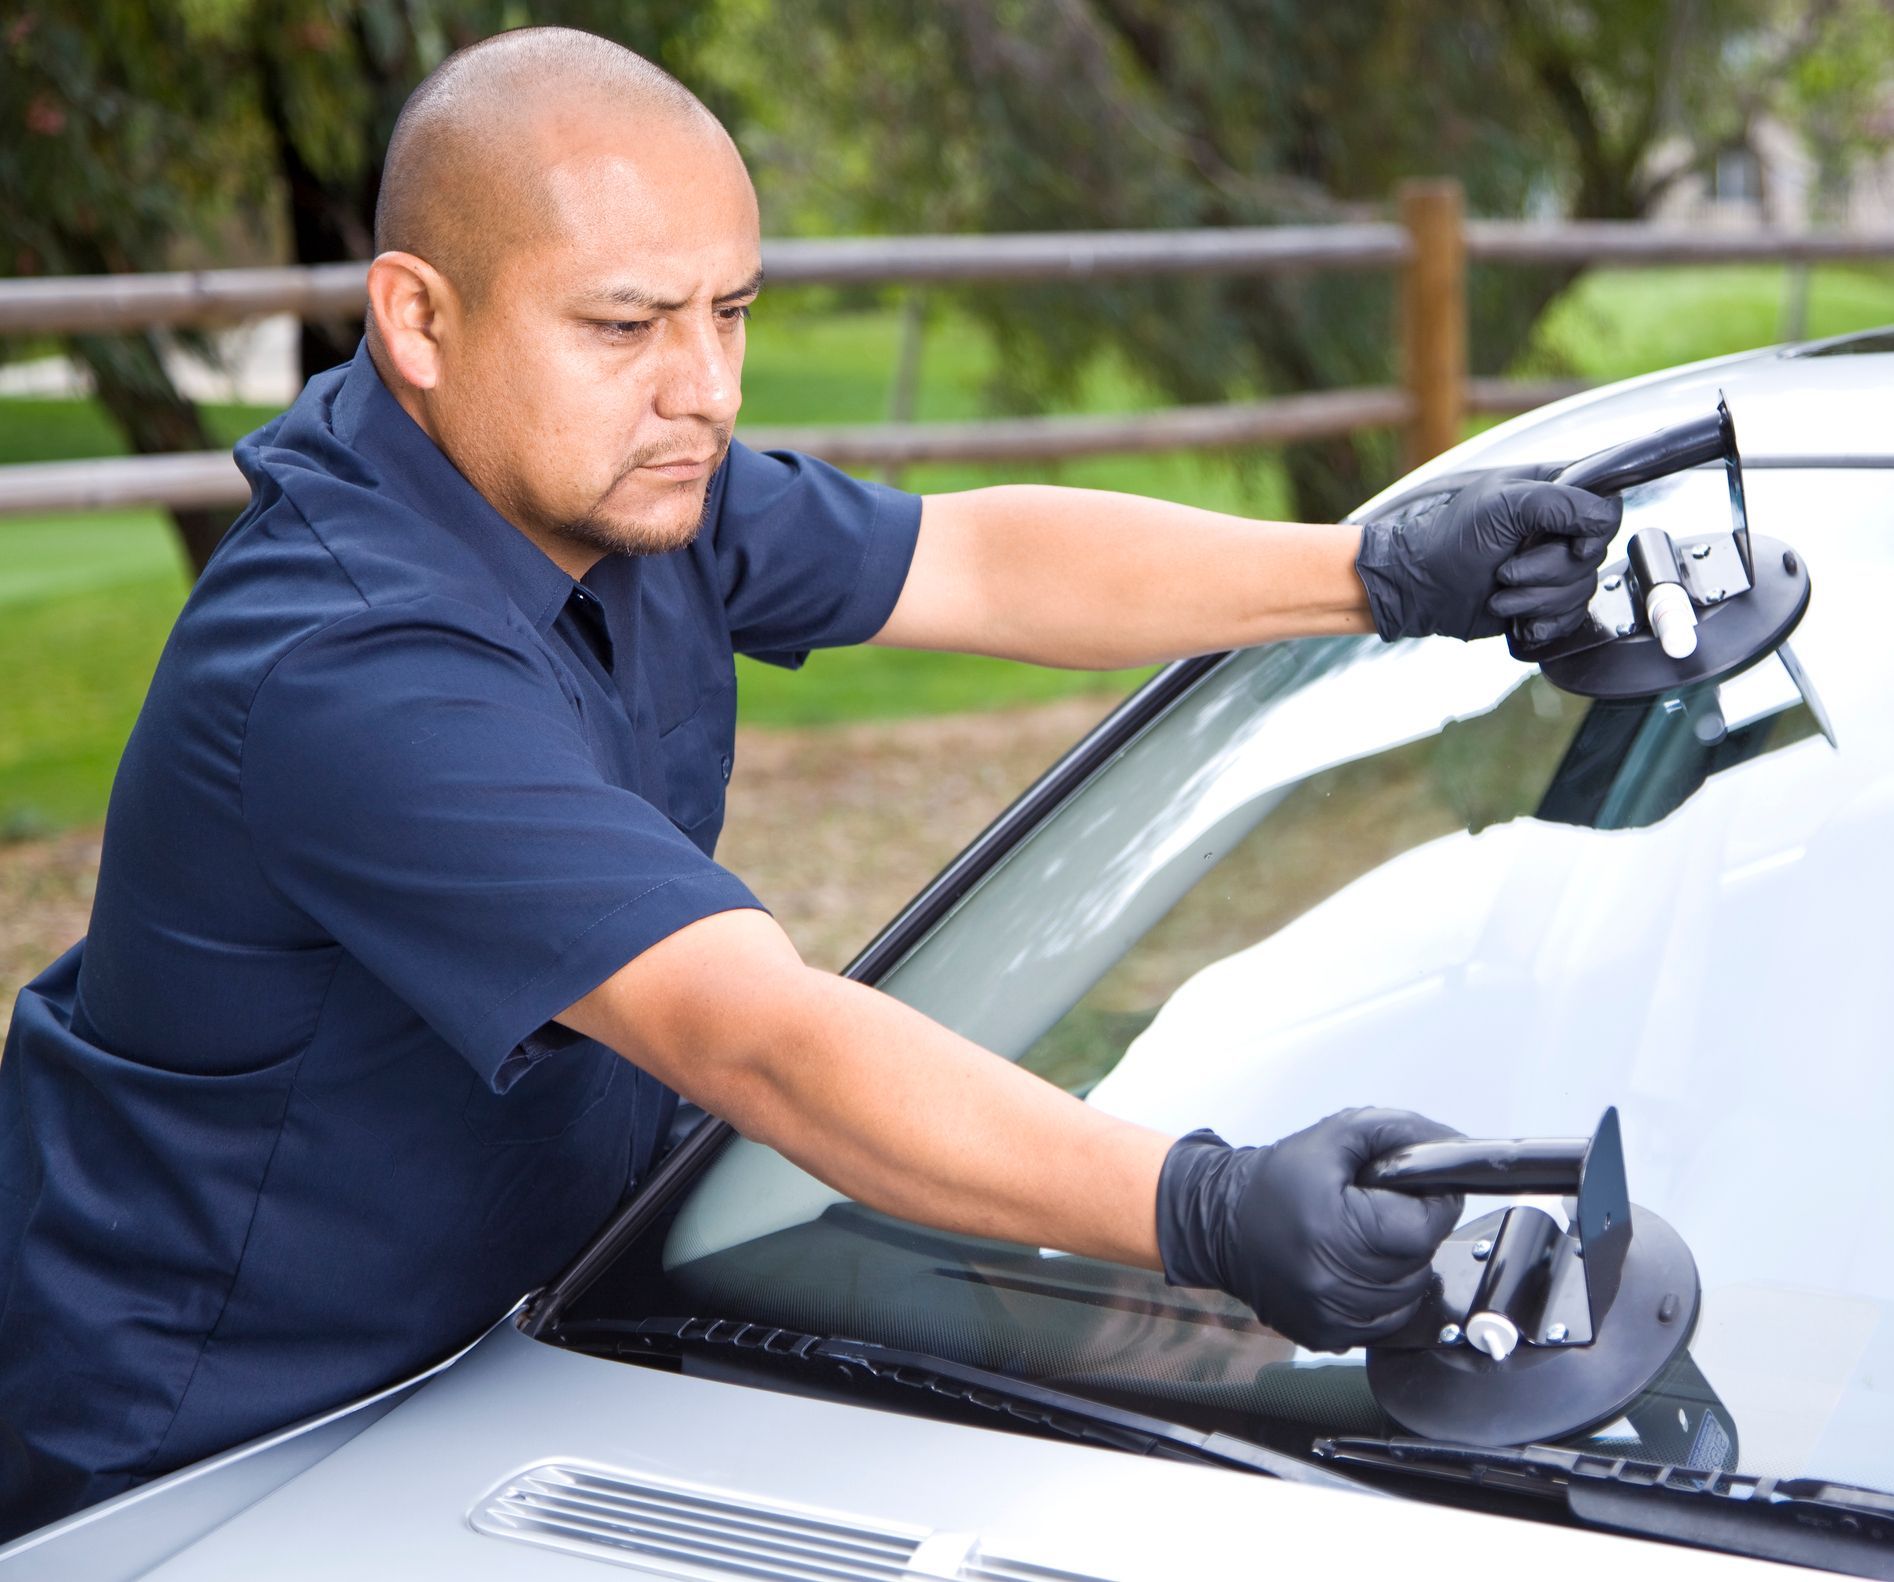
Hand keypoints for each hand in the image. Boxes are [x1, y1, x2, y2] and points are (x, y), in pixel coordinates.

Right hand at [1156, 1108, 1464, 1351]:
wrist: (1220, 1222)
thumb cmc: (1275, 1181)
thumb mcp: (1337, 1135)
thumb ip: (1400, 1133)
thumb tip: (1455, 1151)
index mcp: (1335, 1230)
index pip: (1425, 1227)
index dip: (1431, 1205)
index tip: (1417, 1193)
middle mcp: (1331, 1282)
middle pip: (1420, 1262)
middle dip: (1411, 1232)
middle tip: (1380, 1211)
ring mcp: (1330, 1316)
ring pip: (1408, 1295)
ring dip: (1399, 1265)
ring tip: (1365, 1238)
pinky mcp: (1326, 1336)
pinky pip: (1385, 1321)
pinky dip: (1381, 1295)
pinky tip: (1354, 1266)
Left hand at [1354, 468, 1622, 643]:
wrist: (1419, 589)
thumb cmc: (1448, 539)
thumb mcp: (1502, 506)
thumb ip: (1558, 503)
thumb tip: (1602, 518)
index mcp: (1553, 494)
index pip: (1605, 509)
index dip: (1593, 533)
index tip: (1568, 545)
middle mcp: (1558, 530)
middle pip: (1594, 557)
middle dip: (1546, 572)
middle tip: (1506, 570)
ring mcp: (1551, 567)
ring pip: (1582, 591)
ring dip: (1536, 600)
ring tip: (1500, 593)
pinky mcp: (1544, 602)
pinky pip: (1570, 619)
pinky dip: (1542, 623)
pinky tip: (1516, 619)